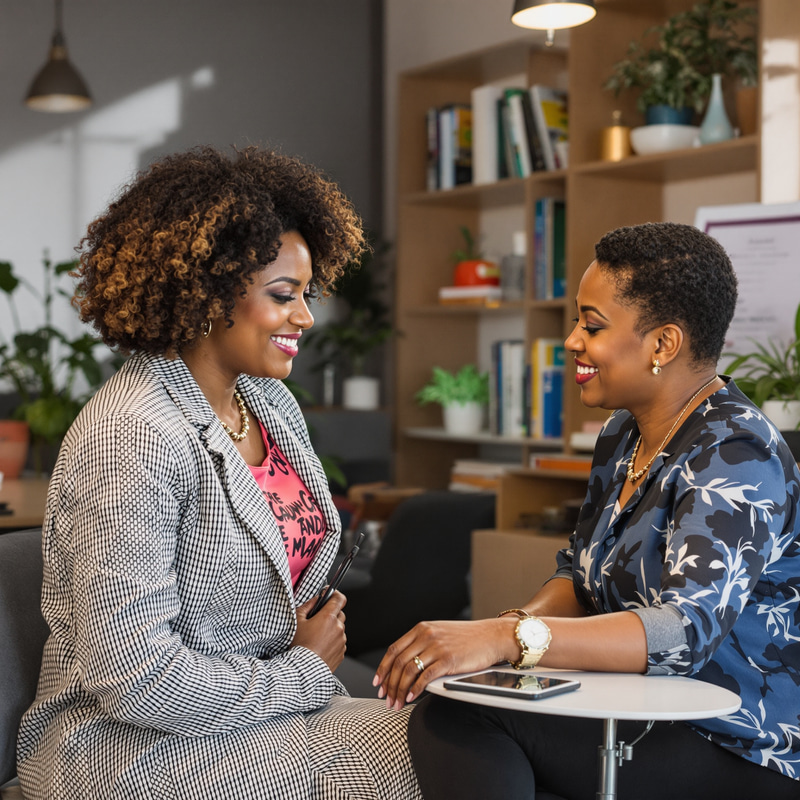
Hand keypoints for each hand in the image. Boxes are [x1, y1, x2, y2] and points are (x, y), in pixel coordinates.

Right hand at [293, 591, 346, 671]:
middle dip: (331, 614)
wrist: (302, 670)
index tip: (330, 594)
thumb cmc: (298, 646)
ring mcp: (341, 641)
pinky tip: (320, 646)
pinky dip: (333, 641)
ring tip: (317, 637)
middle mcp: (338, 628)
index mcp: (328, 617)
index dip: (335, 594)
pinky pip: (339, 642)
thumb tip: (316, 599)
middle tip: (318, 620)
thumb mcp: (297, 621)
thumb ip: (308, 606)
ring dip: (332, 629)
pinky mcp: (342, 652)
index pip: (339, 599)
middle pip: (340, 614)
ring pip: (339, 629)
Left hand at [373, 617, 518, 710]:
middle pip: (398, 663)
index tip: (378, 682)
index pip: (394, 650)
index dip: (382, 668)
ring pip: (408, 671)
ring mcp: (437, 647)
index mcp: (421, 629)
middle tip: (385, 699)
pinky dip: (415, 690)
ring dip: (399, 690)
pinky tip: (411, 698)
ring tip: (396, 703)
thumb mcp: (440, 633)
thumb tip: (406, 664)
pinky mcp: (448, 660)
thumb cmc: (468, 638)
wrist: (492, 636)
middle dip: (389, 684)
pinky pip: (425, 677)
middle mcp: (426, 635)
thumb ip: (423, 643)